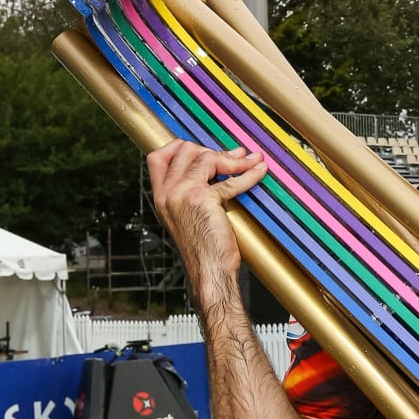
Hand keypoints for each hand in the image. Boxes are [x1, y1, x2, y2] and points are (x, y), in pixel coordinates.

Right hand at [147, 140, 266, 278]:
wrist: (208, 271)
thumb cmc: (204, 249)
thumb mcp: (188, 217)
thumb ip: (191, 194)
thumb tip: (215, 168)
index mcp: (162, 196)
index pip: (159, 157)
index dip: (181, 147)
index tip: (204, 150)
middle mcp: (168, 193)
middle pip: (184, 150)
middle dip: (212, 149)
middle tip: (235, 157)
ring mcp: (182, 194)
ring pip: (206, 158)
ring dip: (234, 158)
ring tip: (251, 161)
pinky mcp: (202, 200)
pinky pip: (230, 180)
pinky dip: (249, 174)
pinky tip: (259, 172)